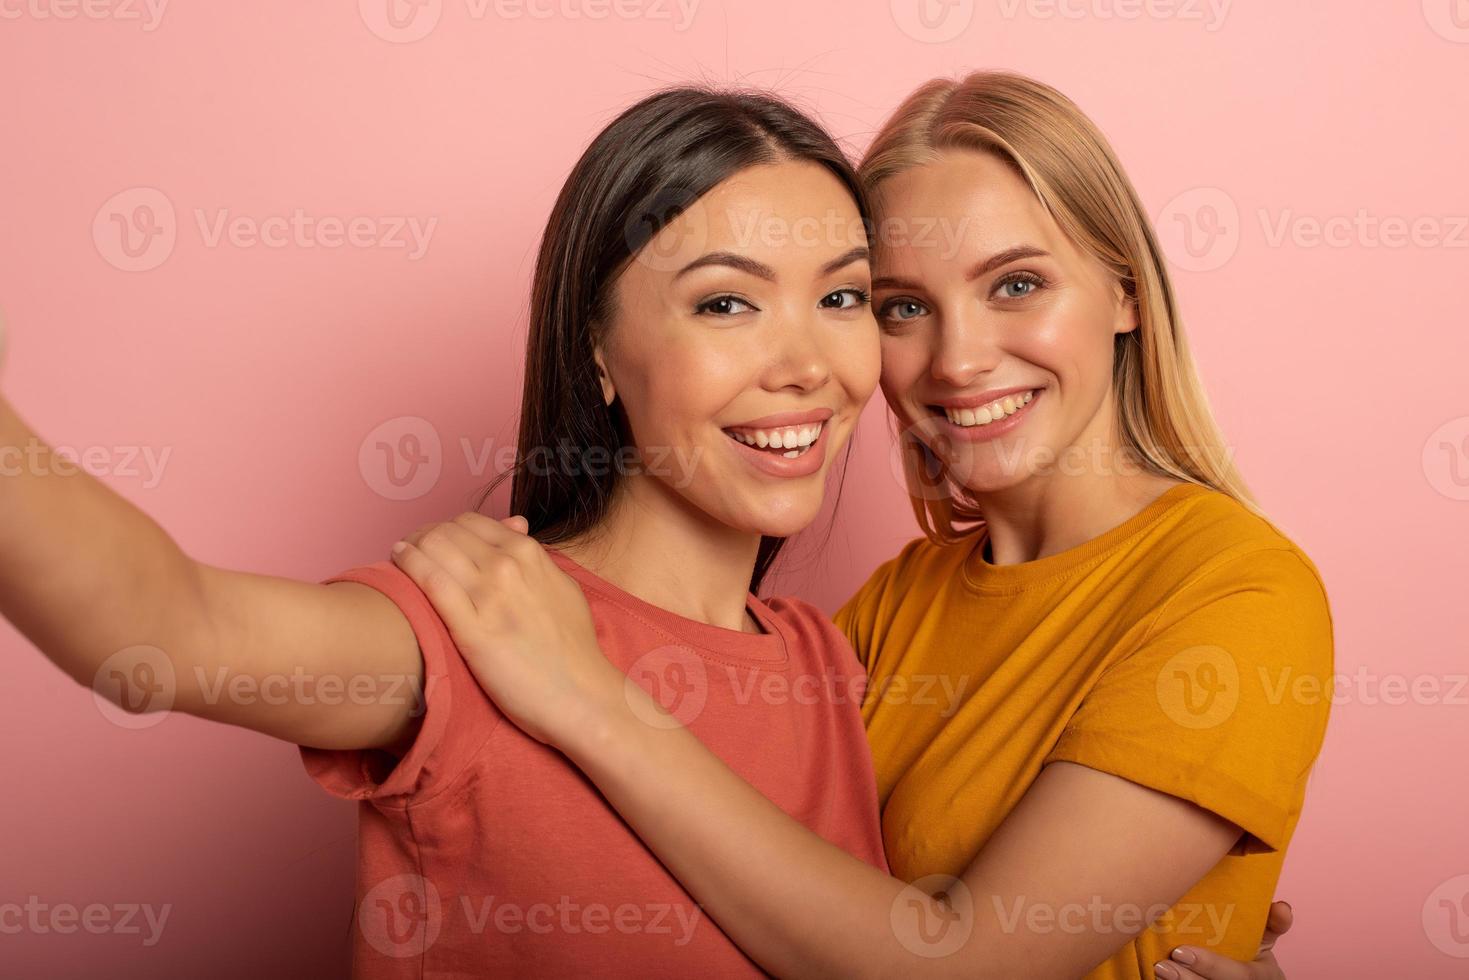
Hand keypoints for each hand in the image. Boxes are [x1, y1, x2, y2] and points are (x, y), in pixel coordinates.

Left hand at [389, 512, 619, 744]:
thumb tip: (514, 527)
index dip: (446, 528)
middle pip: (446, 531)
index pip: (471, 522)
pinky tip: (398, 562)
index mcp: (529, 554)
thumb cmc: (573, 648)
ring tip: (400, 556)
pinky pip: (431, 583)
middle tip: (410, 549)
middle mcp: (508, 567)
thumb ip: (534, 557)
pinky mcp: (472, 631)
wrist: (580, 695)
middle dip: (423, 536)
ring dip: (410, 546)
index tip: (434, 541)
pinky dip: (409, 565)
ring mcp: (489, 597)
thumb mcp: (562, 587)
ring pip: (434, 548)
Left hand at [1155, 900, 1293, 979]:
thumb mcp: (1265, 938)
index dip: (1212, 966)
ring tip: (1157, 971)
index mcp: (1261, 976)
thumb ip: (1271, 922)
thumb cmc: (1253, 953)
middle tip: (1163, 965)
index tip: (1181, 952)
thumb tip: (1282, 906)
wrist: (1252, 979)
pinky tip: (1155, 979)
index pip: (1241, 976)